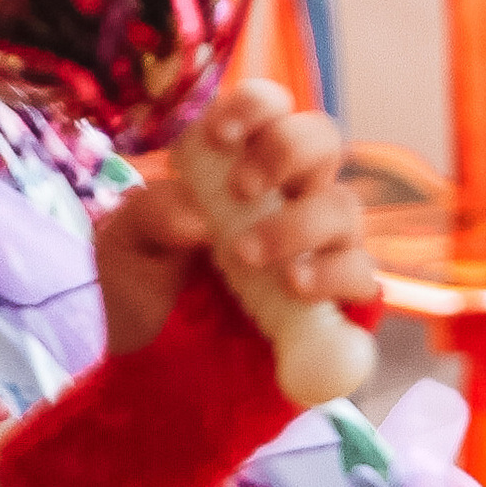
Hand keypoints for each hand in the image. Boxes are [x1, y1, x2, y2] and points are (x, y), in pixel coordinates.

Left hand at [95, 80, 376, 354]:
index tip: (220, 136)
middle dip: (288, 151)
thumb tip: (200, 214)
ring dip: (299, 223)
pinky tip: (292, 288)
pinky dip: (332, 274)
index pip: (269, 110)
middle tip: (242, 189)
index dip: (256, 108)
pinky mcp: (339, 302)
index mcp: (240, 167)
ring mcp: (320, 248)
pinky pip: (361, 275)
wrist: (154, 379)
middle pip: (322, 141)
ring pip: (344, 208)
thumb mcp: (124, 249)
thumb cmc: (142, 300)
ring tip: (245, 257)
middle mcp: (289, 197)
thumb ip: (151, 216)